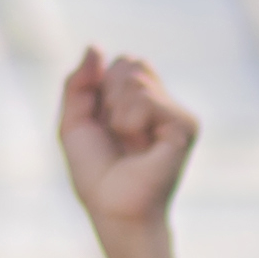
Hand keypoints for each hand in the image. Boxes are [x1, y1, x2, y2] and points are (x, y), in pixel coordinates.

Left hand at [58, 48, 201, 233]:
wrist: (114, 211)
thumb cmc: (96, 176)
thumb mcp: (74, 122)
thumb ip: (78, 83)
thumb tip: (96, 46)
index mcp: (142, 102)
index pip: (122, 63)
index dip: (100, 89)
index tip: (104, 125)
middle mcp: (163, 105)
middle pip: (130, 62)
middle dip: (108, 94)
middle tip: (116, 133)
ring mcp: (177, 115)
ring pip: (136, 78)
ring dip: (117, 112)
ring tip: (127, 142)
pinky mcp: (185, 126)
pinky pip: (147, 98)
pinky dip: (130, 120)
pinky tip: (139, 145)